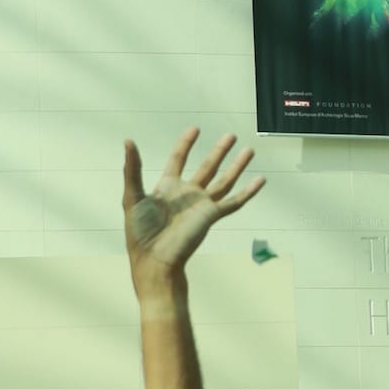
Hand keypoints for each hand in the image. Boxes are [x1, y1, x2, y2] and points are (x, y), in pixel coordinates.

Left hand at [122, 129, 263, 296]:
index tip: (195, 129)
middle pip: (207, 166)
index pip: (179, 159)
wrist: (154, 259)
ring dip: (237, 166)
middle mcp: (187, 194)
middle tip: (231, 136)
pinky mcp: (211, 216)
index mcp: (168, 187)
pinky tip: (260, 180)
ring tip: (249, 150)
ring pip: (224, 181)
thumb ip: (132, 168)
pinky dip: (248, 192)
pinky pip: (234, 202)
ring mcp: (201, 205)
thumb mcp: (132, 196)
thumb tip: (128, 140)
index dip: (186, 144)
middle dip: (219, 151)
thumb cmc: (140, 232)